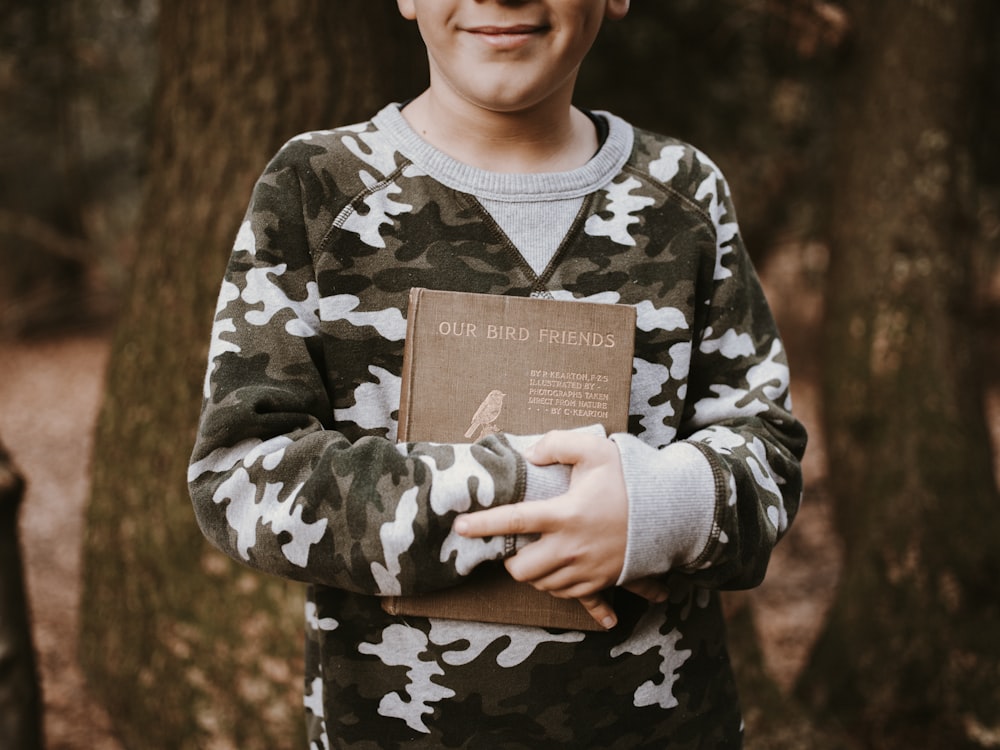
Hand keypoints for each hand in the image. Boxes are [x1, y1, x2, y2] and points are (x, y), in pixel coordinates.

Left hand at [453, 430, 628, 628]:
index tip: (460, 528)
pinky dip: (564, 591)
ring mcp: (588, 569)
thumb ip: (559, 444)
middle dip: (512, 561)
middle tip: (517, 547)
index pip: (514, 521)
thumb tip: (530, 454)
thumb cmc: (631, 479)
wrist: (673, 512)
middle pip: (523, 570)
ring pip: (545, 585)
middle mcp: (572, 547)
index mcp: (565, 514)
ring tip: (541, 556)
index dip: (483, 524)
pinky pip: (576, 599)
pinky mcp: (604, 582)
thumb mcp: (596, 450)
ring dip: (536, 574)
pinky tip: (563, 583)